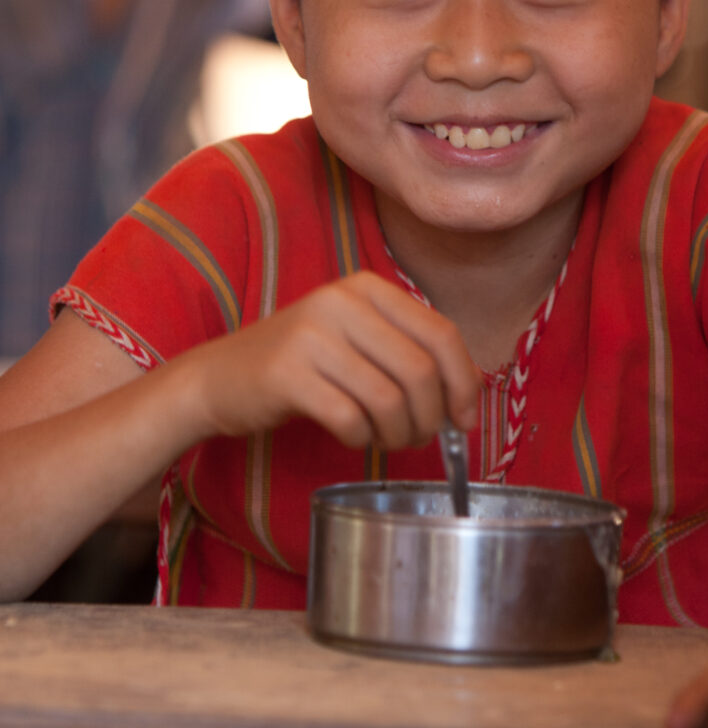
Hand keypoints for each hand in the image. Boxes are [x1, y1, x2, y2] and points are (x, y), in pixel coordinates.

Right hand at [192, 271, 480, 448]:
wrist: (218, 377)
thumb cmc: (301, 364)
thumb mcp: (357, 339)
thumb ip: (409, 352)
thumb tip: (468, 394)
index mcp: (367, 287)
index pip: (441, 332)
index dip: (464, 382)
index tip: (465, 420)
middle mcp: (341, 301)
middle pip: (421, 370)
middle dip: (431, 418)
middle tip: (419, 438)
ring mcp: (311, 335)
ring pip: (390, 399)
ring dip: (399, 434)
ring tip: (386, 440)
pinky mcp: (287, 374)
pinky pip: (351, 419)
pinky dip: (361, 440)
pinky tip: (352, 437)